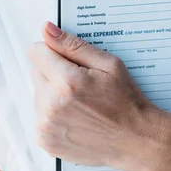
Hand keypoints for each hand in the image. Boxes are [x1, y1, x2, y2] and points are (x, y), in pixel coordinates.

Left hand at [27, 22, 165, 170]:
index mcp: (66, 82)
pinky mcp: (46, 140)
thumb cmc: (126, 100)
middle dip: (53, 72)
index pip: (36, 52)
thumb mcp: (108, 64)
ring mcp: (46, 126)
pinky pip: (39, 114)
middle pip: (36, 71)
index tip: (69, 60)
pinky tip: (75, 116)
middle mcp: (51, 105)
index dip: (54, 51)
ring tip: (80, 102)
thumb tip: (46, 29)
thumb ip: (72, 45)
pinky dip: (53, 113)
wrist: (135, 139)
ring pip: (38, 93)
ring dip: (52, 93)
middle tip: (80, 83)